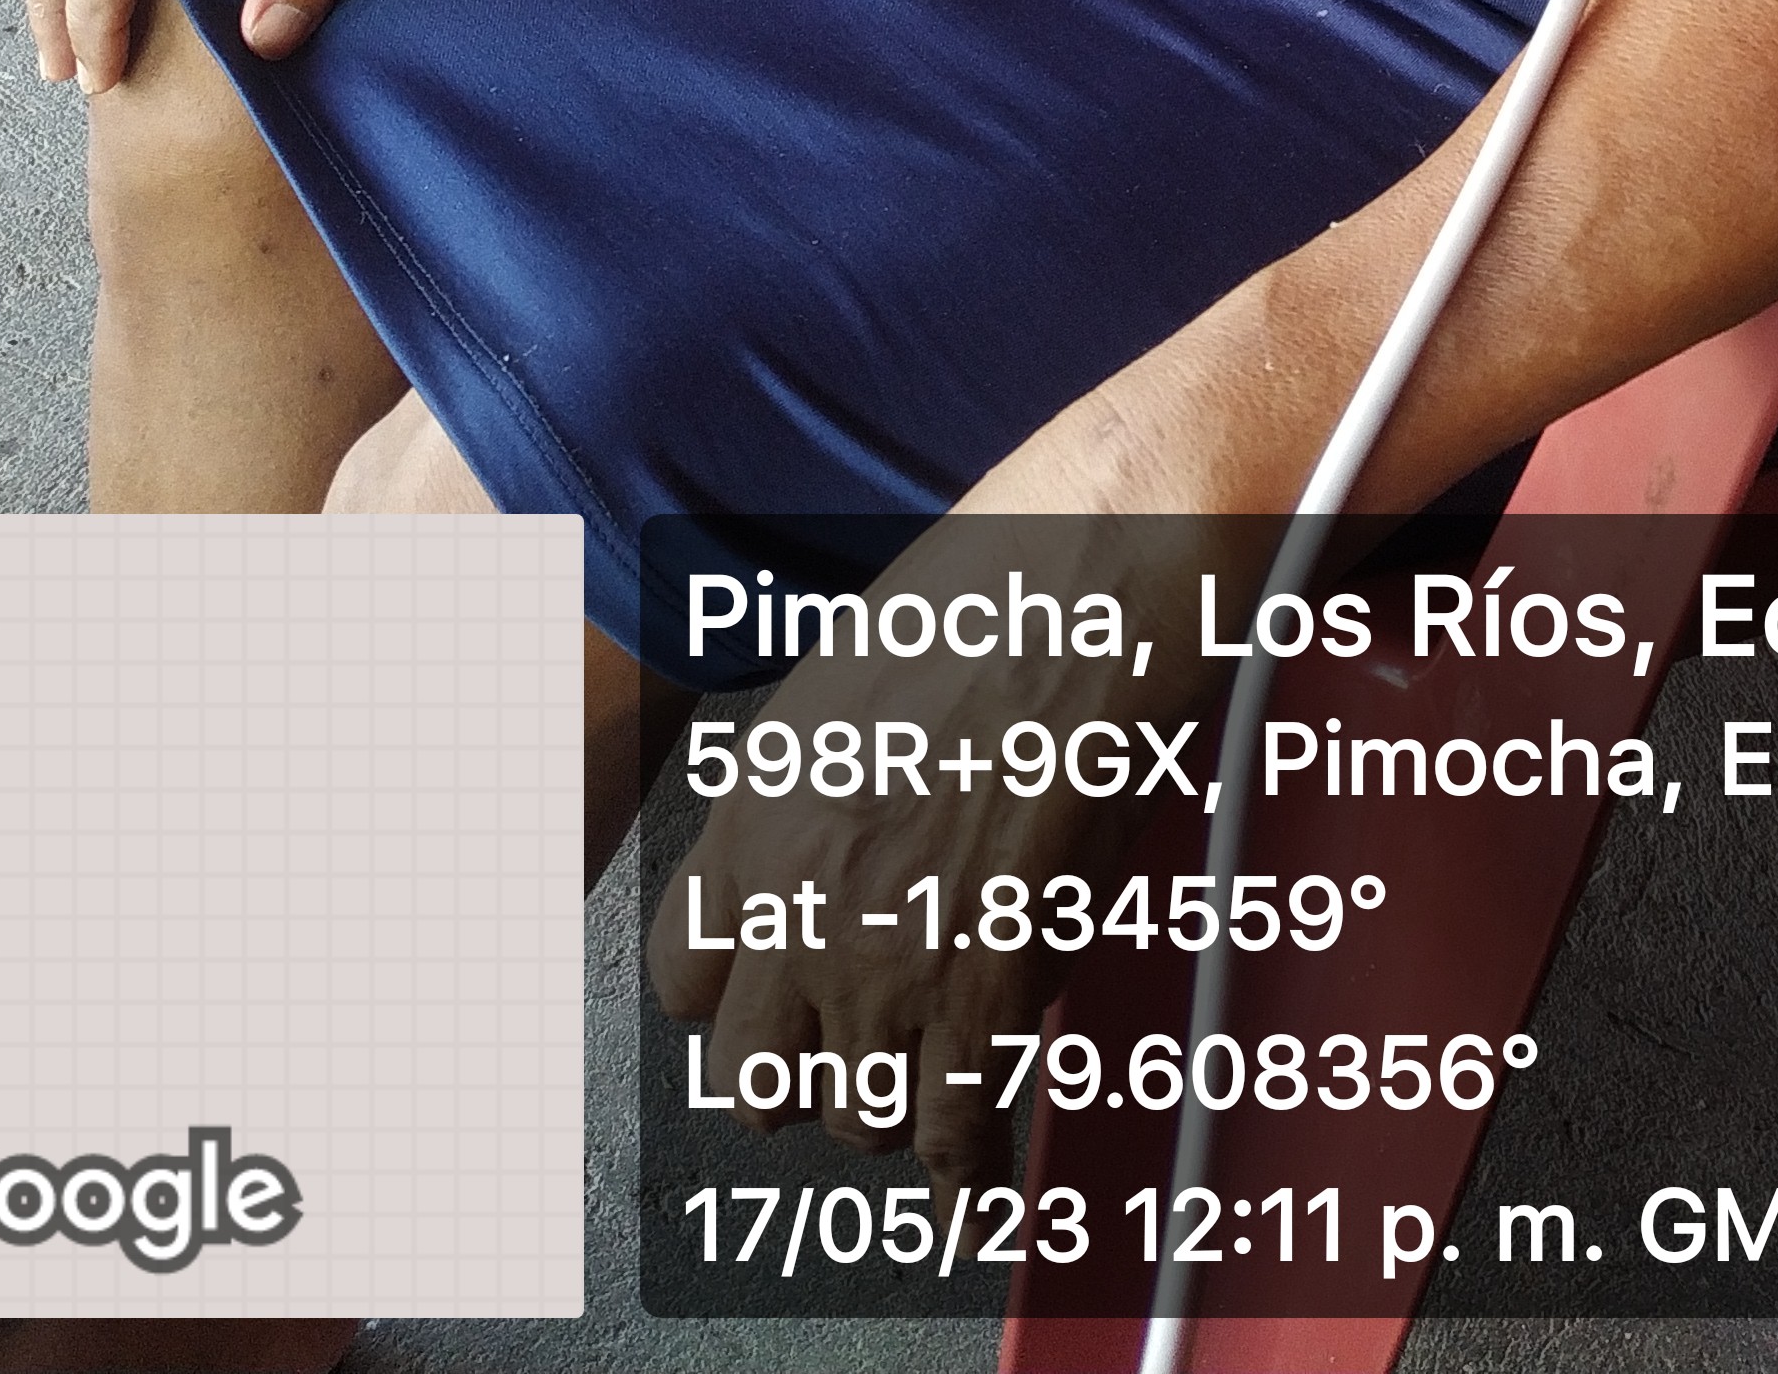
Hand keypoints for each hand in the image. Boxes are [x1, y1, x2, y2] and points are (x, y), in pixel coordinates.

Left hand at [647, 513, 1218, 1188]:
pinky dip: (970, 1176)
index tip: (774, 996)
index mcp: (750, 820)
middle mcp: (797, 908)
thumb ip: (817, 790)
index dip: (737, 997)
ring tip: (934, 1087)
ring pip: (858, 1122)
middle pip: (757, 1082)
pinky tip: (975, 1197)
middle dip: (807, 1074)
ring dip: (896, 1107)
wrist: (1093, 580)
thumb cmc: (992, 587)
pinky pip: (956, 1132)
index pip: (684, 983)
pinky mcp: (989, 991)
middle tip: (854, 1051)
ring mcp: (889, 962)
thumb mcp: (849, 677)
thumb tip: (835, 844)